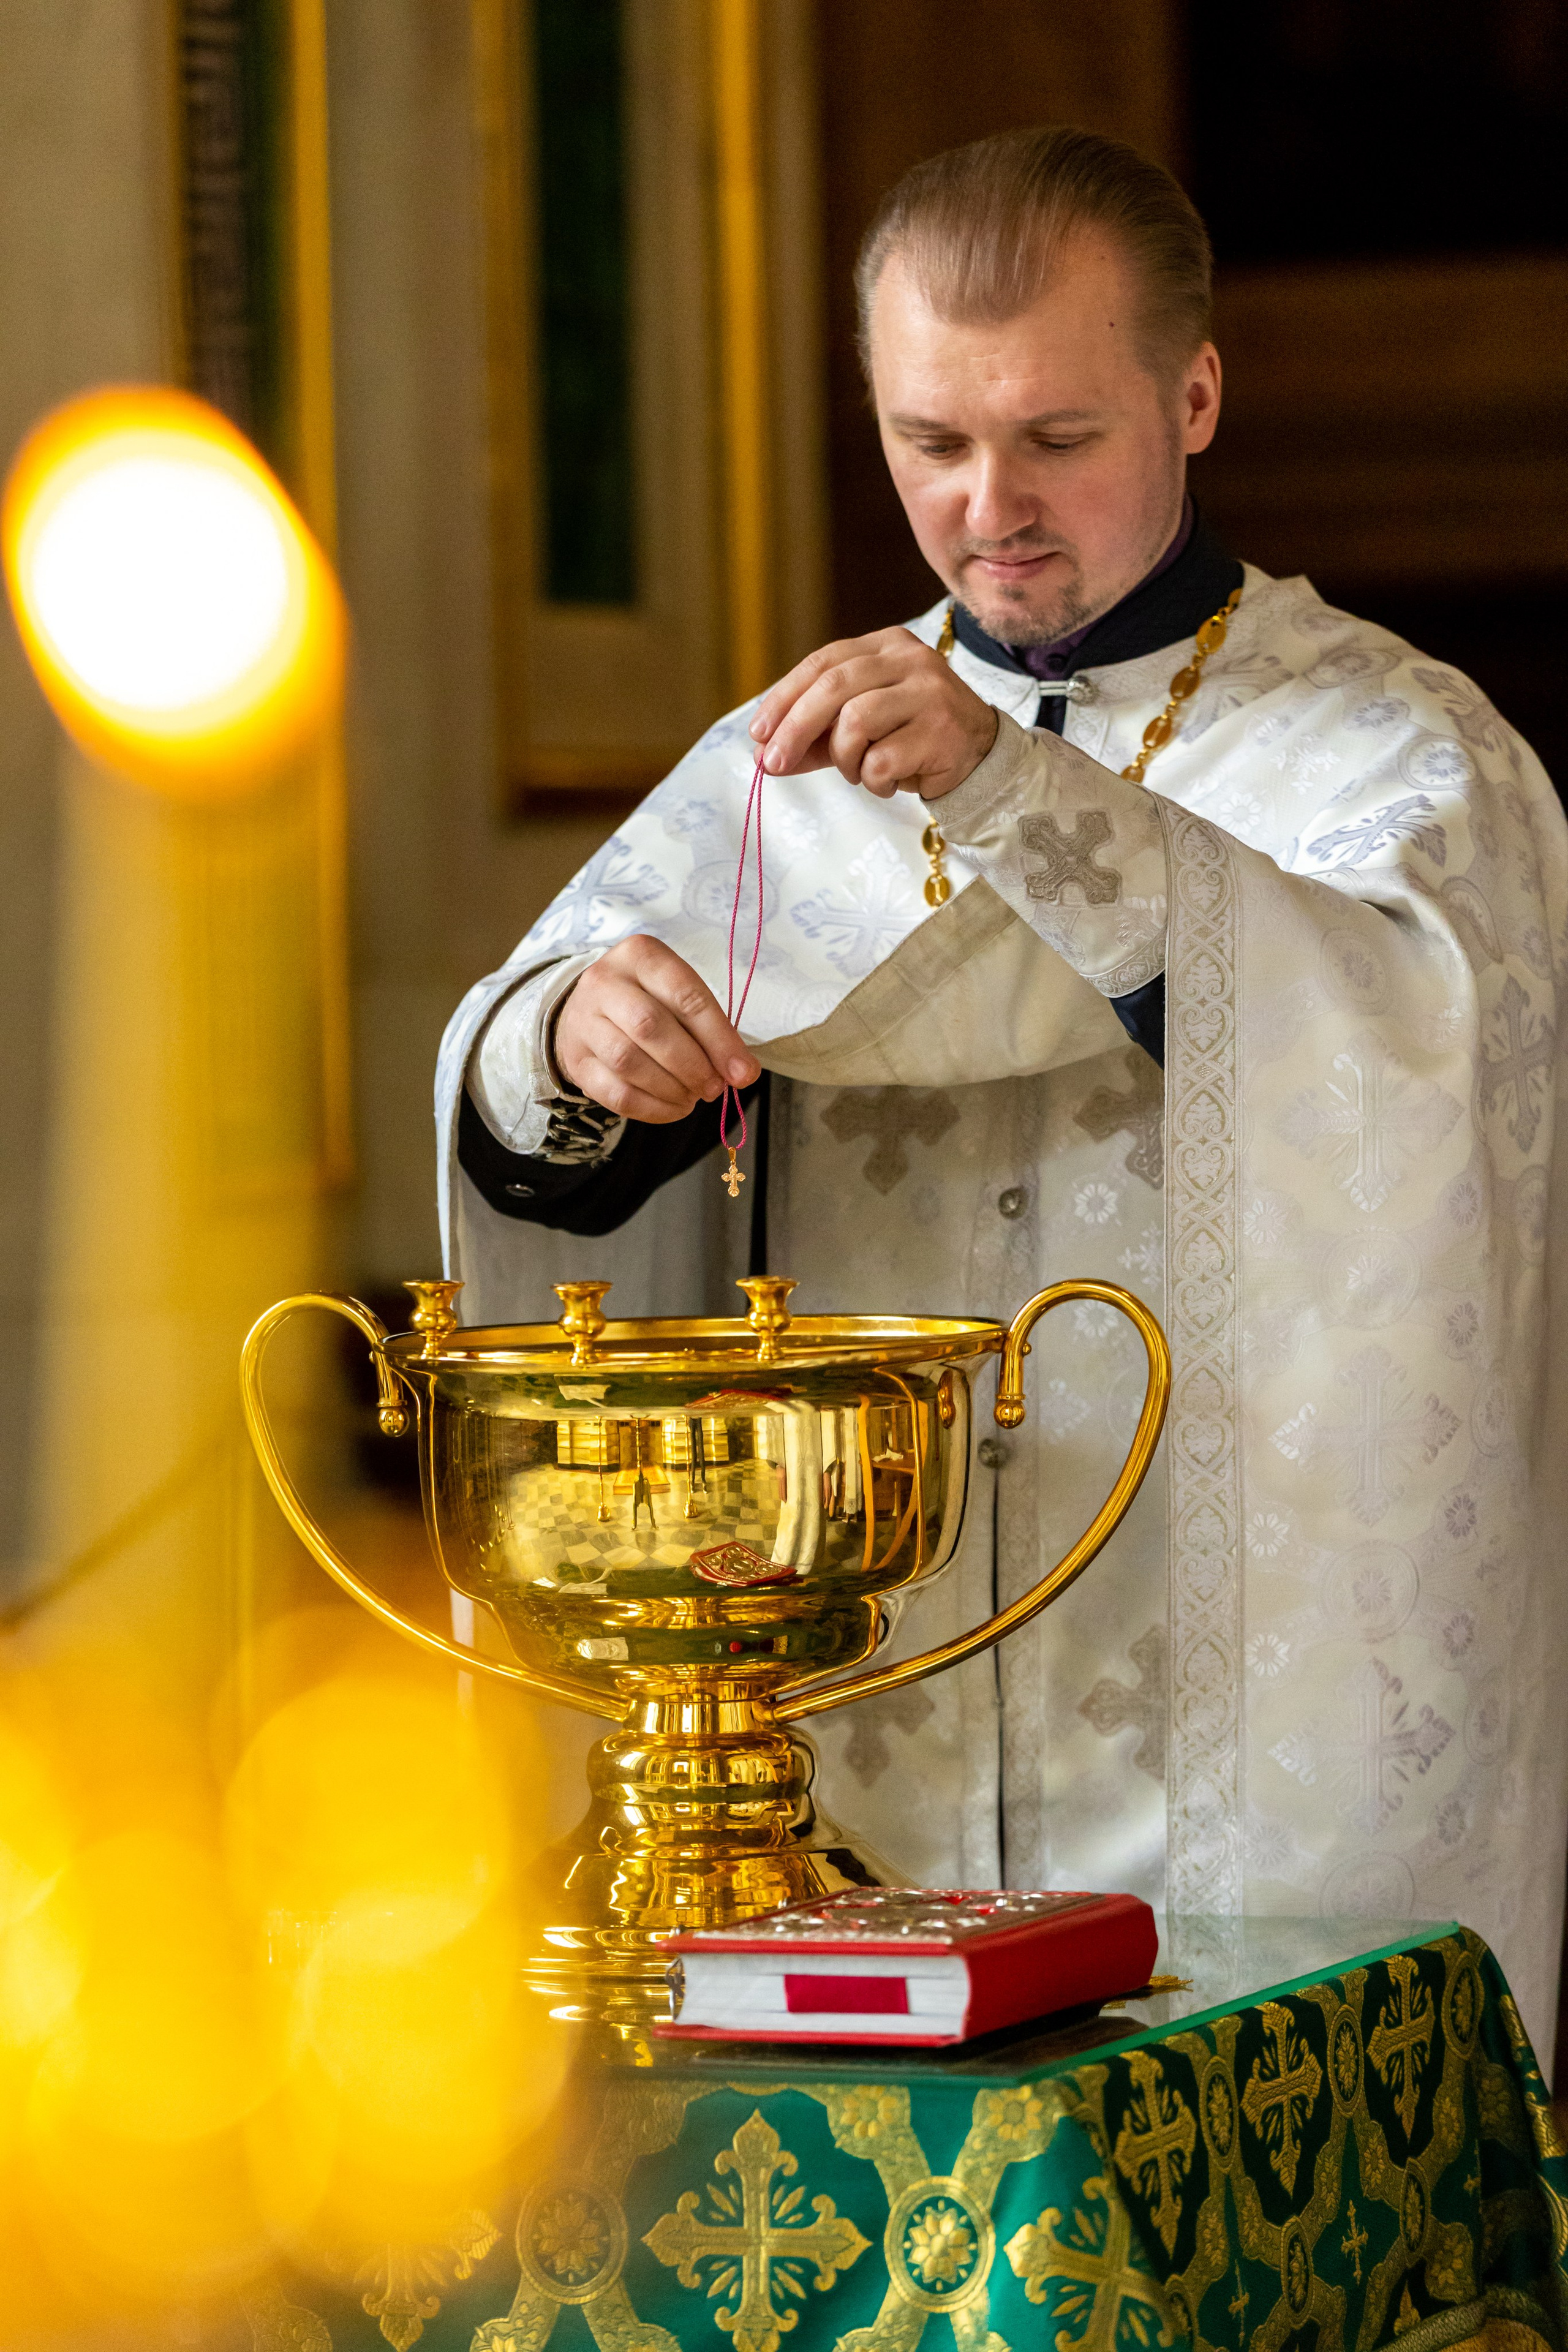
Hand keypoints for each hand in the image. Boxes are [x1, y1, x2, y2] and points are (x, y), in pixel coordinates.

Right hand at [554, 936, 759, 1123]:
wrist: (587, 1010)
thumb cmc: (648, 1000)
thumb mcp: (678, 995)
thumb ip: (710, 1028)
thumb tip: (741, 1072)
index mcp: (640, 955)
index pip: (685, 996)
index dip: (719, 1039)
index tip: (742, 1072)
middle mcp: (604, 981)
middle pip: (650, 1027)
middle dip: (692, 1065)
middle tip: (714, 1087)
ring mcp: (583, 1021)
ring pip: (628, 1061)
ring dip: (671, 1088)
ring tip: (693, 1096)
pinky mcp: (575, 1060)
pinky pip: (615, 1093)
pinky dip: (652, 1108)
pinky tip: (674, 1107)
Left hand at [749, 625, 997, 799]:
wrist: (980, 757)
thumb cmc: (911, 737)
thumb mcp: (861, 728)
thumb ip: (815, 737)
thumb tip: (763, 756)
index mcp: (887, 645)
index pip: (823, 663)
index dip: (784, 698)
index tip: (758, 732)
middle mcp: (910, 659)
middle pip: (833, 688)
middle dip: (794, 729)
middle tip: (771, 763)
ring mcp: (929, 692)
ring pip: (855, 724)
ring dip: (844, 759)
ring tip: (859, 771)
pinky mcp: (941, 731)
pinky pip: (881, 761)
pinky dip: (873, 781)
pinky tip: (889, 781)